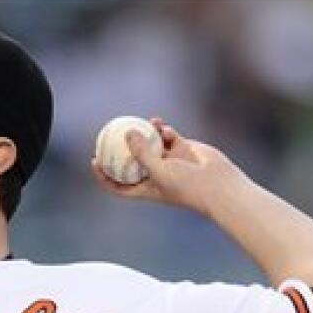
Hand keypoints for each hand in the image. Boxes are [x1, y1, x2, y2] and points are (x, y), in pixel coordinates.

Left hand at [89, 117, 244, 216]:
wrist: (217, 184)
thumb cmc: (186, 185)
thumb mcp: (159, 171)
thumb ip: (141, 153)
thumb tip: (127, 132)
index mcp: (145, 188)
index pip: (119, 185)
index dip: (104, 176)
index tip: (95, 161)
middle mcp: (155, 175)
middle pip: (130, 163)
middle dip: (119, 150)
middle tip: (108, 135)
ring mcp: (168, 162)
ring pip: (149, 145)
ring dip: (143, 135)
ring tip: (136, 124)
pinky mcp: (181, 149)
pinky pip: (167, 136)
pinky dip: (162, 129)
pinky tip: (159, 123)